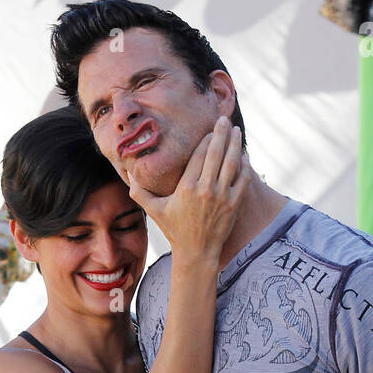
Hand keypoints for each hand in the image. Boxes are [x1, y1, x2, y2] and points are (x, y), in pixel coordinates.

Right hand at [126, 117, 248, 258]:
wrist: (196, 253)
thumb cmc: (175, 230)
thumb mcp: (155, 211)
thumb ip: (140, 192)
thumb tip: (128, 174)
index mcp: (186, 187)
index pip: (199, 155)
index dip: (206, 140)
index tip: (209, 129)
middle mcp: (205, 189)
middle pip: (216, 153)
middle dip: (221, 133)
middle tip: (224, 120)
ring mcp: (221, 196)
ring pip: (232, 162)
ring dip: (235, 144)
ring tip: (236, 131)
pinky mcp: (234, 204)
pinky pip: (242, 179)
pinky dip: (245, 165)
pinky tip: (244, 155)